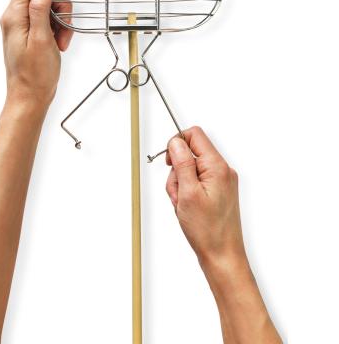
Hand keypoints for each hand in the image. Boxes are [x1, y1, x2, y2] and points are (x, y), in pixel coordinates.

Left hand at [0, 0, 72, 109]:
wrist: (30, 97)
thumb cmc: (34, 74)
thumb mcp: (41, 39)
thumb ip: (40, 9)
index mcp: (14, 15)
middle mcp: (16, 17)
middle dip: (61, 7)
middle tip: (65, 28)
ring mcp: (25, 25)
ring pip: (51, 7)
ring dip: (63, 22)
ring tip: (61, 42)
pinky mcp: (33, 33)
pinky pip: (50, 21)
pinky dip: (60, 30)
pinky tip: (60, 44)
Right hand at [165, 127, 245, 269]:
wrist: (222, 256)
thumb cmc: (208, 230)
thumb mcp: (188, 193)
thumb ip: (182, 163)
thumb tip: (176, 142)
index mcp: (217, 167)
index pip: (195, 135)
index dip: (177, 143)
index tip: (169, 161)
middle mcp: (222, 170)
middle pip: (190, 153)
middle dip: (176, 171)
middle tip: (178, 192)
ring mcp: (220, 181)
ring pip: (190, 169)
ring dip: (180, 185)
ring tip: (182, 205)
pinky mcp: (217, 191)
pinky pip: (195, 182)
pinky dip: (186, 192)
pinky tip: (187, 208)